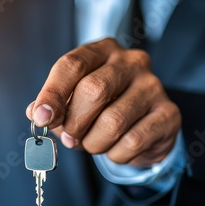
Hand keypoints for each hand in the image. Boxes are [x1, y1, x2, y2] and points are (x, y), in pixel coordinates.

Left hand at [26, 38, 180, 166]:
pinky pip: (132, 142)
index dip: (53, 93)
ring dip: (94, 143)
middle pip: (93, 90)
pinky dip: (115, 154)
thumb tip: (36, 112)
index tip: (41, 117)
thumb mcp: (74, 102)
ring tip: (94, 143)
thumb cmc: (104, 109)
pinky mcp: (168, 113)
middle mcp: (131, 62)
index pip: (72, 65)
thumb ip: (55, 105)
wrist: (145, 127)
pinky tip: (116, 148)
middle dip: (74, 122)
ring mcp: (153, 86)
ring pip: (112, 122)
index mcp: (103, 51)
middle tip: (70, 138)